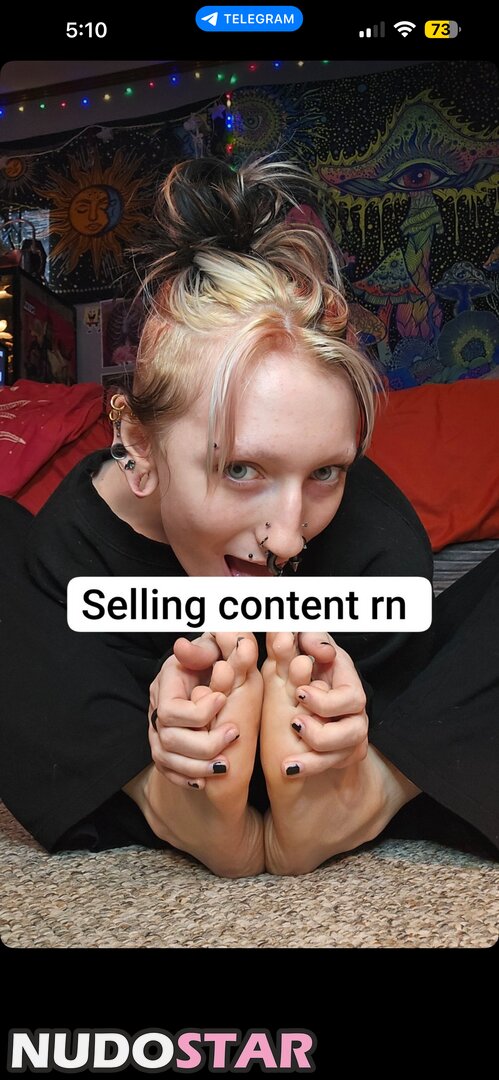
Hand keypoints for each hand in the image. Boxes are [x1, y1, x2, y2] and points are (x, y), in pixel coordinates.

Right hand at [148, 632, 255, 788]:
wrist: (208, 670)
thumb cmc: (215, 658)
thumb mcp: (214, 646)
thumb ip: (206, 648)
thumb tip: (183, 646)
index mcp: (167, 684)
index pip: (170, 710)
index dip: (198, 712)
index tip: (222, 700)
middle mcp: (157, 709)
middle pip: (167, 738)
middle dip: (203, 744)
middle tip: (233, 734)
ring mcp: (158, 731)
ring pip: (166, 758)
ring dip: (197, 766)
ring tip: (225, 765)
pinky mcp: (165, 748)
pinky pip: (167, 770)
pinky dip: (185, 778)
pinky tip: (206, 780)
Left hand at [270, 632, 368, 774]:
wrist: (302, 691)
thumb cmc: (303, 664)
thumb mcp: (303, 646)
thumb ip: (309, 639)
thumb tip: (317, 648)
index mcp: (346, 680)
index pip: (349, 696)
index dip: (325, 700)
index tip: (299, 694)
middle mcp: (353, 708)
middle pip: (354, 728)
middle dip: (322, 731)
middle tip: (295, 723)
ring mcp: (351, 731)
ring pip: (346, 750)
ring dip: (317, 756)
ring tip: (289, 759)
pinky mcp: (344, 751)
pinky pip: (334, 765)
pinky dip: (311, 768)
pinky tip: (289, 768)